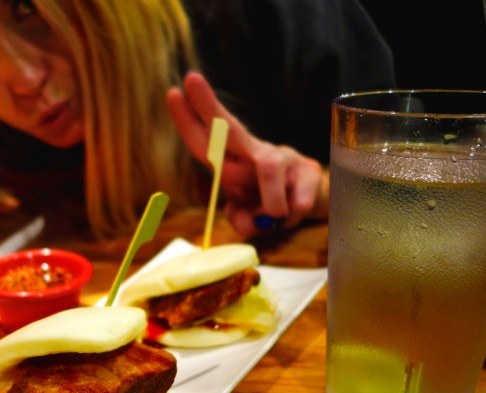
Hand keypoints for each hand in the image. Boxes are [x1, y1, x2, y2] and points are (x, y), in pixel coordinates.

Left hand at [167, 71, 327, 238]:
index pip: (207, 142)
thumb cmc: (269, 203)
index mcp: (233, 163)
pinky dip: (291, 216)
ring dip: (270, 203)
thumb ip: (241, 220)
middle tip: (191, 79)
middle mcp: (254, 153)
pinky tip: (293, 214)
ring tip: (274, 219)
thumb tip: (247, 221)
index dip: (189, 122)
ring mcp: (283, 157)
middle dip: (208, 106)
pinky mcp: (308, 169)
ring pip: (268, 169)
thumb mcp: (248, 217)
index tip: (174, 92)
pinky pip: (296, 198)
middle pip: (229, 128)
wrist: (311, 201)